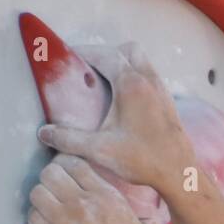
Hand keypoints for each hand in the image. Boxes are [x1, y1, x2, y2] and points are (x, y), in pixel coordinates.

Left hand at [28, 154, 162, 223]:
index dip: (67, 166)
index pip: (74, 163)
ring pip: (37, 193)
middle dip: (50, 179)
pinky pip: (33, 219)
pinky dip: (37, 219)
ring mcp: (66, 222)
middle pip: (50, 173)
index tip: (67, 174)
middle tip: (55, 190)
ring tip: (49, 208)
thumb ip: (128, 213)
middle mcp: (84, 204)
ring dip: (41, 199)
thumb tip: (138, 215)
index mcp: (107, 196)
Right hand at [37, 41, 197, 197]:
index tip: (68, 55)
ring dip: (123, 62)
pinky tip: (123, 98)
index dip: (85, 51)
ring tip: (104, 80)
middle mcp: (149, 80)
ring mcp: (162, 89)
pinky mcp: (168, 101)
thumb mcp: (99, 150)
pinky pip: (150, 76)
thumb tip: (44, 133)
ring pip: (141, 60)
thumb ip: (68, 139)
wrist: (179, 173)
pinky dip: (135, 76)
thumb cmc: (143, 160)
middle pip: (126, 50)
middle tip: (86, 67)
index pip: (105, 54)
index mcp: (131, 84)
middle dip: (105, 53)